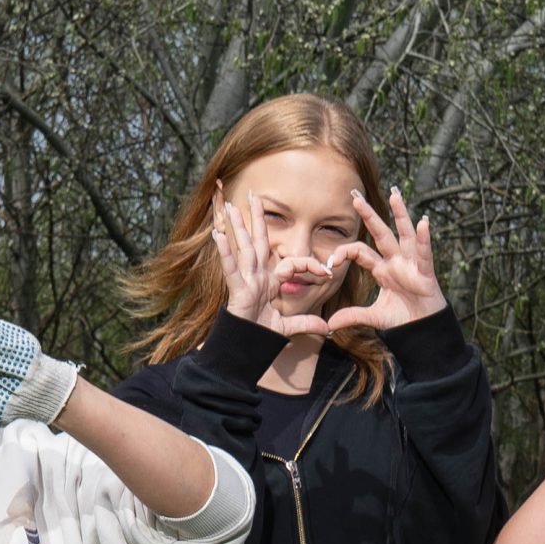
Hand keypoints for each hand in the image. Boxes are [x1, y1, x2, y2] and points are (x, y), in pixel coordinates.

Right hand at [212, 191, 331, 335]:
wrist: (245, 349)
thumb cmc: (260, 335)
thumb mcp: (287, 327)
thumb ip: (305, 322)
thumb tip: (326, 327)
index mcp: (269, 281)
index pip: (292, 264)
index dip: (310, 265)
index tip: (327, 273)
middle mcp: (257, 276)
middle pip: (258, 241)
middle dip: (256, 218)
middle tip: (254, 195)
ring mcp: (245, 280)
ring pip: (243, 248)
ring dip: (237, 226)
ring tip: (230, 206)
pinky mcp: (236, 289)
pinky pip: (231, 267)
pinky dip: (225, 252)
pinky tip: (218, 235)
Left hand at [276, 187, 447, 337]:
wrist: (423, 329)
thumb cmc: (402, 318)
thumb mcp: (374, 317)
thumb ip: (352, 316)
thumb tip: (329, 325)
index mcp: (382, 269)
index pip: (360, 252)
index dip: (344, 253)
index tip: (330, 263)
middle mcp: (395, 261)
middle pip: (380, 234)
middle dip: (369, 215)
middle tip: (356, 197)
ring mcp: (411, 264)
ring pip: (404, 235)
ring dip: (400, 215)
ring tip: (395, 195)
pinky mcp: (425, 272)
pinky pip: (424, 253)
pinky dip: (423, 239)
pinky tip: (423, 223)